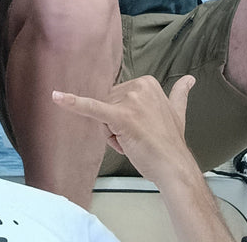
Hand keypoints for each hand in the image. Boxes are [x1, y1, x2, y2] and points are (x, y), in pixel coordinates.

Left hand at [52, 75, 195, 186]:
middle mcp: (138, 87)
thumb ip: (179, 94)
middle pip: (106, 103)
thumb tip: (190, 79)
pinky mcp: (119, 116)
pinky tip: (57, 97)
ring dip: (111, 133)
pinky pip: (91, 107)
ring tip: (132, 142)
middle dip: (114, 125)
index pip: (115, 96)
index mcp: (147, 82)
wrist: (173, 167)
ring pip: (101, 114)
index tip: (141, 127)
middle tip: (135, 138)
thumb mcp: (177, 112)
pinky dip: (72, 102)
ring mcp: (129, 102)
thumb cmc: (169, 143)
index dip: (122, 116)